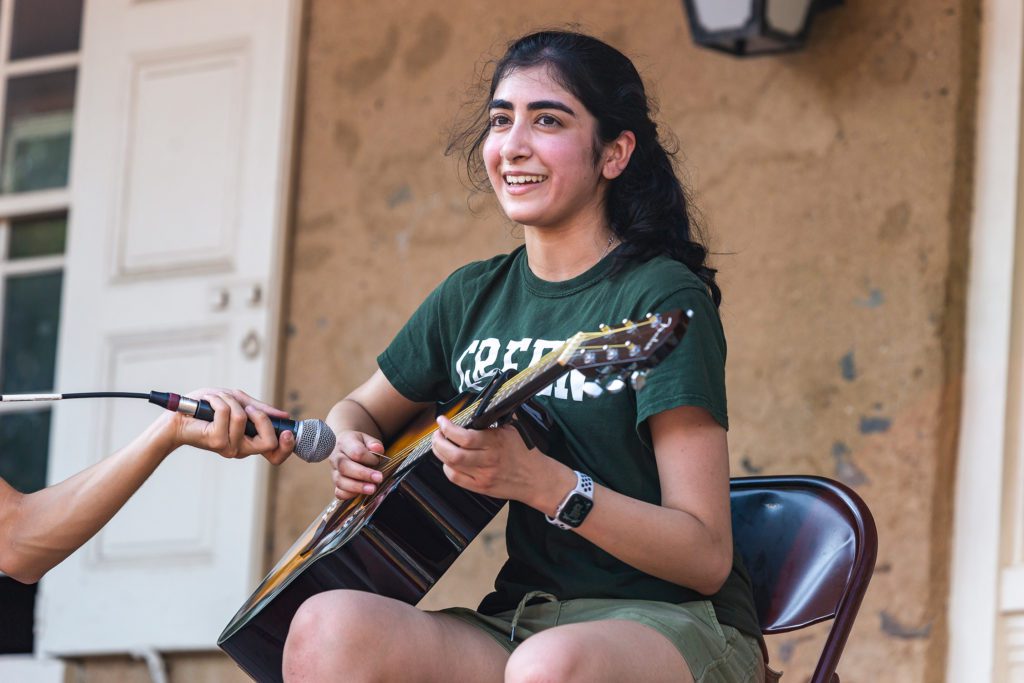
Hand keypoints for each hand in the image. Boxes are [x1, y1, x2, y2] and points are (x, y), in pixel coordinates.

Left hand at [168, 388, 294, 464]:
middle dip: (263, 419)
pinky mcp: (216, 441)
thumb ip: (260, 409)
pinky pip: (228, 414)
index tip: (288, 432)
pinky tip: (210, 402)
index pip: (276, 455)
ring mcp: (229, 447)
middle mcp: (241, 449)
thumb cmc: (206, 408)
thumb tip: (284, 415)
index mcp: (250, 442)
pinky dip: (220, 401)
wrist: (179, 414)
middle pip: (269, 443)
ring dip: (231, 401)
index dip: (287, 447)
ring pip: (244, 420)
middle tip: (249, 409)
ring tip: (219, 400)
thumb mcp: (239, 402)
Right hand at [329, 430, 385, 499]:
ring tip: (372, 489)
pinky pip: (339, 492)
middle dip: (363, 474)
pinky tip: (361, 494)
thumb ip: (373, 443)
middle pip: (345, 467)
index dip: (368, 458)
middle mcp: (336, 457)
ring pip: (340, 481)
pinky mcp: (336, 483)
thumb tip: (378, 449)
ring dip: (357, 487)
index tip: (378, 461)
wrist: (343, 445)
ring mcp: (334, 471)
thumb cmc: (358, 443)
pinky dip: (349, 495)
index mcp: (344, 442)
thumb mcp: (366, 438)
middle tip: (379, 478)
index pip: (355, 451)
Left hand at [430, 416, 545, 502]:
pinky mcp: (481, 487)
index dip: (448, 428)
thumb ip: (494, 419)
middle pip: (453, 453)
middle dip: (439, 441)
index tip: (442, 421)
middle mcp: (488, 459)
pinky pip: (456, 478)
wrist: (536, 478)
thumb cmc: (524, 453)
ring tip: (440, 445)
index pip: (465, 437)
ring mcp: (484, 475)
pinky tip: (448, 461)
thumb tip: (479, 406)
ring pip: (451, 465)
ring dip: (440, 453)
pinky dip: (447, 468)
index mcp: (496, 442)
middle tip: (437, 433)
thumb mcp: (512, 430)